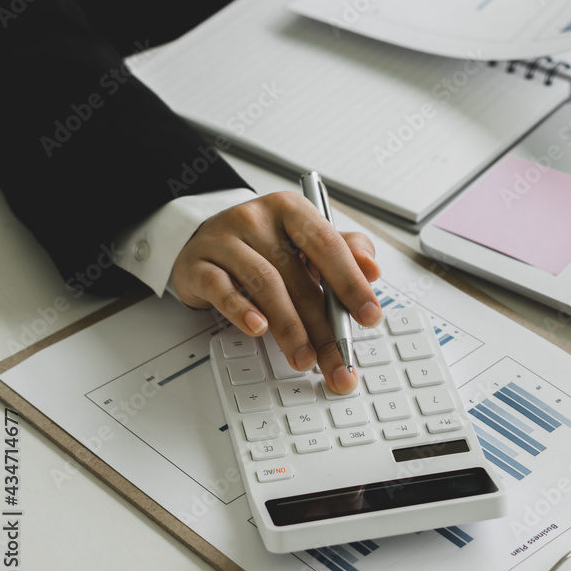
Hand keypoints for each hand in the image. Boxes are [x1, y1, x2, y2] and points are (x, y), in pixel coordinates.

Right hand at [171, 191, 381, 393]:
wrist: (205, 239)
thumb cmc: (264, 244)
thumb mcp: (307, 241)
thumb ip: (345, 251)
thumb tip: (372, 269)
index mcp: (292, 210)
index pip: (328, 245)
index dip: (351, 283)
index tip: (369, 316)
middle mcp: (258, 219)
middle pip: (299, 276)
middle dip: (324, 326)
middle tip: (339, 359)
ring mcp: (225, 240)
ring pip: (265, 284)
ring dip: (289, 328)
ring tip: (304, 357)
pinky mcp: (198, 264)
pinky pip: (222, 289)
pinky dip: (242, 311)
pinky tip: (258, 329)